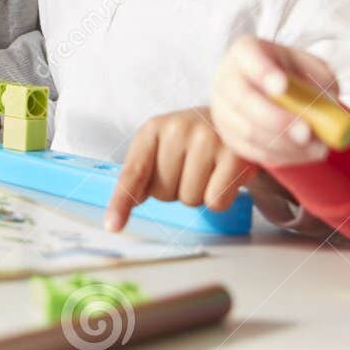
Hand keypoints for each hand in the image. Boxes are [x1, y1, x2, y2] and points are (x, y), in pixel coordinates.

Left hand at [104, 107, 250, 231]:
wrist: (236, 123)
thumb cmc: (194, 142)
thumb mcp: (163, 146)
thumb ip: (143, 172)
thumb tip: (129, 204)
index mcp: (153, 129)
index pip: (133, 172)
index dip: (121, 201)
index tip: (113, 226)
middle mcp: (178, 129)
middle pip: (163, 193)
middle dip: (175, 190)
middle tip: (191, 168)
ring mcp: (208, 139)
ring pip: (190, 200)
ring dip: (199, 194)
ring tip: (210, 169)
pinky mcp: (235, 155)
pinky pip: (215, 202)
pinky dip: (220, 197)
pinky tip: (225, 175)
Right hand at [209, 36, 340, 168]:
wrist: (273, 92)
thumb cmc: (294, 75)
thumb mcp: (310, 66)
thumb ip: (319, 78)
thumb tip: (326, 102)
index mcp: (246, 51)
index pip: (248, 56)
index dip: (263, 72)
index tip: (282, 86)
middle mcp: (226, 78)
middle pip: (243, 99)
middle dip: (276, 119)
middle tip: (307, 132)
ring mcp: (222, 109)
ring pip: (248, 131)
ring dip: (285, 144)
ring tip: (318, 147)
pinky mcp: (229, 136)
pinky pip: (252, 151)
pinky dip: (281, 156)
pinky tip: (305, 153)